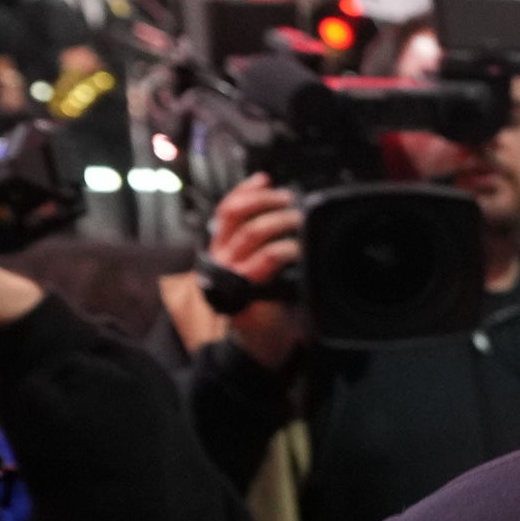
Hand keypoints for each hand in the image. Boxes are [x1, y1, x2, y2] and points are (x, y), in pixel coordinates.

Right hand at [206, 175, 306, 371]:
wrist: (260, 340)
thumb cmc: (265, 299)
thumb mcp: (260, 262)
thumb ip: (264, 239)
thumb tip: (285, 207)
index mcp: (222, 247)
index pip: (226, 210)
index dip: (244, 191)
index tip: (264, 179)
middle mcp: (220, 257)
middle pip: (236, 215)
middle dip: (266, 201)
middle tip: (290, 200)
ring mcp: (230, 272)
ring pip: (252, 233)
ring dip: (279, 221)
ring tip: (299, 221)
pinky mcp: (245, 288)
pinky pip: (266, 258)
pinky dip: (286, 248)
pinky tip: (299, 248)